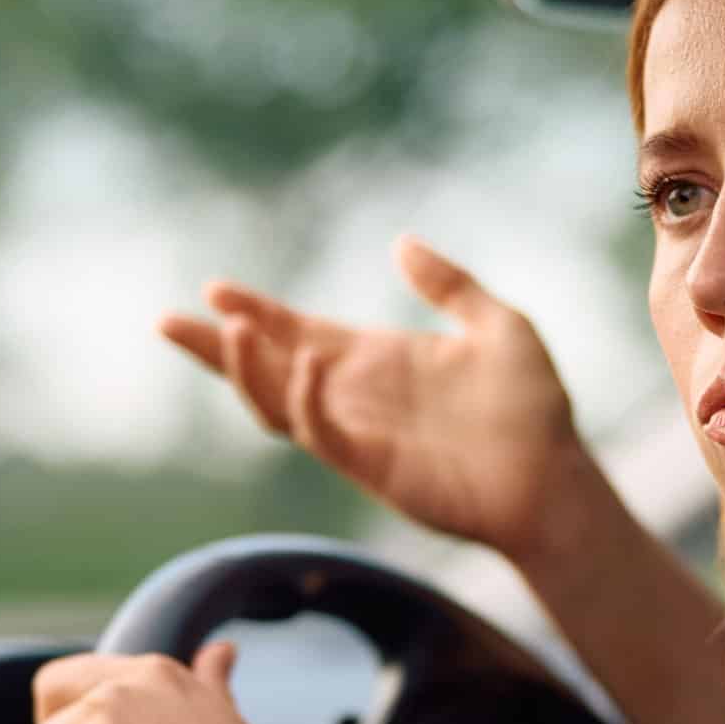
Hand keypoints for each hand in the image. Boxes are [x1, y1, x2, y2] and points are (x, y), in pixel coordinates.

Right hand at [160, 235, 587, 564]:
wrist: (556, 480)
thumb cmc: (533, 411)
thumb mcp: (498, 326)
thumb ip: (449, 284)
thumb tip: (401, 242)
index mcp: (376, 361)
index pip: (297, 332)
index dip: (256, 312)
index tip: (215, 289)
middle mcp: (355, 396)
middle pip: (266, 368)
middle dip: (217, 346)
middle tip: (168, 321)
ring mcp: (358, 433)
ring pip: (278, 403)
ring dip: (249, 370)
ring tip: (231, 328)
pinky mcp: (372, 465)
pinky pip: (322, 432)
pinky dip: (307, 399)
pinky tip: (308, 362)